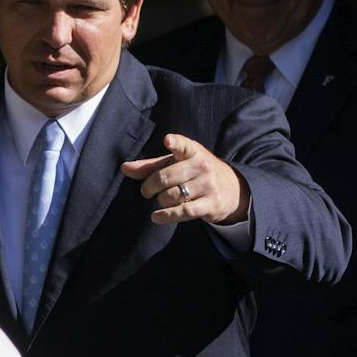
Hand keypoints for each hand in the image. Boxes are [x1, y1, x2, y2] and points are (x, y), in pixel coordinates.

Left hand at [121, 133, 251, 225]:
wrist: (232, 189)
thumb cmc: (195, 173)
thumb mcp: (176, 164)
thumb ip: (150, 166)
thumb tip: (125, 168)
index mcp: (193, 151)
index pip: (183, 145)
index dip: (175, 143)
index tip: (167, 140)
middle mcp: (202, 166)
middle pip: (164, 177)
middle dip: (149, 187)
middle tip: (147, 191)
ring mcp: (208, 185)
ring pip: (171, 196)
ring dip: (160, 201)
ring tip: (161, 200)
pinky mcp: (211, 204)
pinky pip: (184, 211)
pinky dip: (166, 215)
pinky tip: (156, 217)